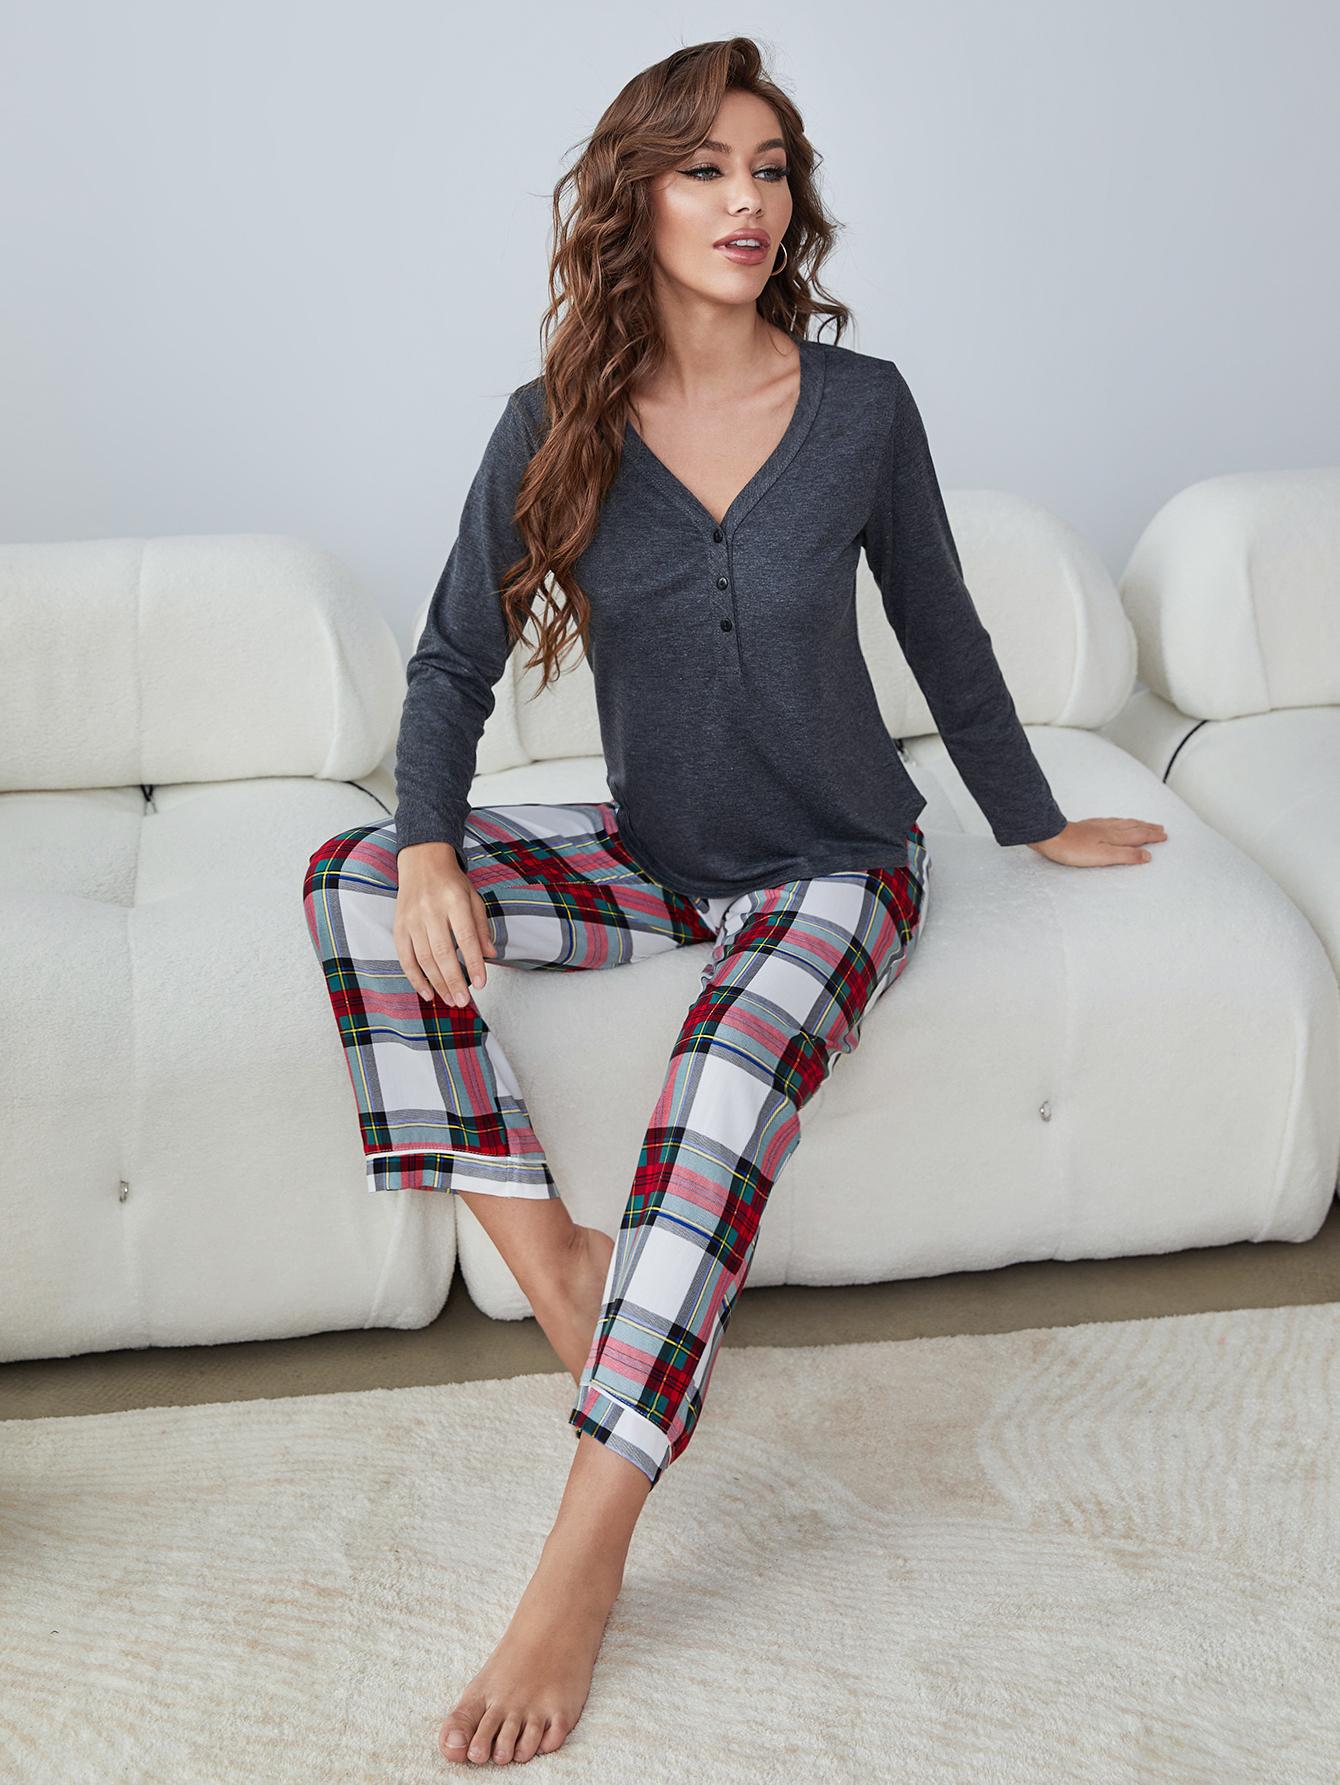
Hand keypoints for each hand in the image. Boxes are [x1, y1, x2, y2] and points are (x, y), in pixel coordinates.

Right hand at [393, 843, 497, 1005]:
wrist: (421, 860)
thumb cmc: (452, 882)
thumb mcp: (473, 897)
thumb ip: (481, 926)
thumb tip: (489, 955)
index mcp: (454, 900)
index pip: (466, 937)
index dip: (474, 963)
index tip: (481, 984)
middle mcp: (431, 909)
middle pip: (442, 952)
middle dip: (454, 980)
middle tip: (464, 1001)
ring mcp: (412, 918)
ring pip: (423, 958)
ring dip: (437, 983)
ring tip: (450, 1000)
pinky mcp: (399, 925)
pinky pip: (405, 957)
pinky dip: (415, 978)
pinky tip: (427, 993)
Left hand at [1028, 818, 1167, 866]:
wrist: (1050, 836)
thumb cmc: (1074, 849)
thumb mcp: (1104, 856)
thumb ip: (1126, 855)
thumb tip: (1147, 855)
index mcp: (1114, 836)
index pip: (1139, 835)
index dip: (1152, 836)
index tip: (1164, 836)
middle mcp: (1108, 828)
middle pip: (1133, 826)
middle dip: (1148, 827)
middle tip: (1160, 828)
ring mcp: (1097, 826)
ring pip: (1122, 823)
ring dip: (1136, 823)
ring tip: (1143, 823)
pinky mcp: (1087, 826)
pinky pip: (1110, 821)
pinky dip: (1120, 822)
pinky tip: (1115, 823)